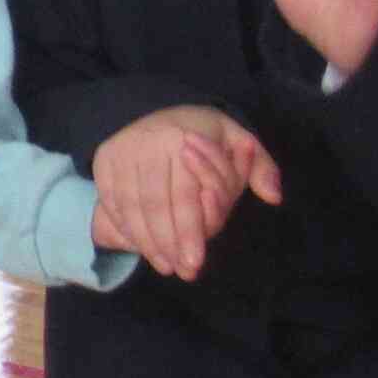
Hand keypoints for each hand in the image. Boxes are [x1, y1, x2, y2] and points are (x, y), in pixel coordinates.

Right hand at [90, 105, 281, 279]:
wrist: (150, 106)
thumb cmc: (200, 129)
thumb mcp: (235, 136)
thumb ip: (259, 166)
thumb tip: (274, 196)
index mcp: (181, 140)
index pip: (183, 195)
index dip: (188, 231)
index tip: (195, 262)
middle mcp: (147, 147)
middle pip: (155, 206)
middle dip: (167, 244)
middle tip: (180, 271)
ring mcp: (121, 155)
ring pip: (131, 207)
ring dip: (146, 242)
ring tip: (164, 265)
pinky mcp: (104, 163)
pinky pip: (111, 202)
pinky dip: (125, 227)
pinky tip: (140, 246)